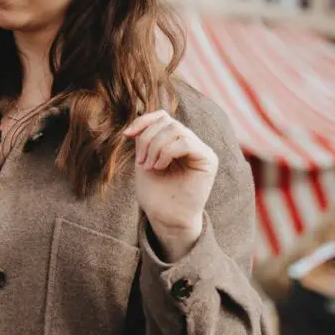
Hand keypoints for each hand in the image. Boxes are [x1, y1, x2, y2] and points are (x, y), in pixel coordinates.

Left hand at [123, 110, 217, 259]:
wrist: (166, 217)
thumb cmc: (155, 193)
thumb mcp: (144, 158)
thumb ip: (146, 138)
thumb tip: (140, 119)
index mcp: (176, 141)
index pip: (163, 117)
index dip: (144, 120)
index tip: (126, 135)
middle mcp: (191, 142)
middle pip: (167, 122)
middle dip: (147, 139)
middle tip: (141, 162)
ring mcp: (201, 150)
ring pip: (176, 129)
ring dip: (155, 147)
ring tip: (149, 166)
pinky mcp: (208, 159)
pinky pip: (186, 142)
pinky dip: (167, 152)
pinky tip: (159, 167)